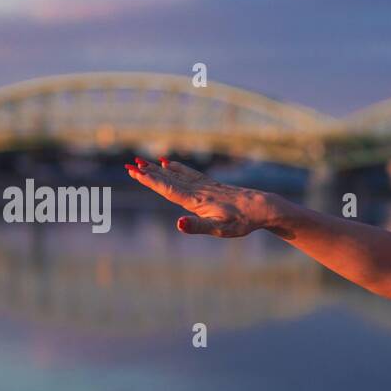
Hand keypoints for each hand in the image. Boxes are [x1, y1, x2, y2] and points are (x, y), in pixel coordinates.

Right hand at [125, 156, 273, 236]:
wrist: (262, 207)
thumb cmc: (242, 221)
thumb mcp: (220, 229)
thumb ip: (198, 227)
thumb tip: (178, 224)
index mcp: (196, 201)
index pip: (168, 189)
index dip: (149, 181)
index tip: (133, 171)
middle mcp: (198, 190)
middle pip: (169, 179)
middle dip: (148, 173)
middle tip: (129, 164)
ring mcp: (204, 186)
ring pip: (176, 174)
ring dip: (158, 169)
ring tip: (143, 162)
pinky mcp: (211, 185)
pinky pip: (188, 173)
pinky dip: (175, 167)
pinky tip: (168, 163)